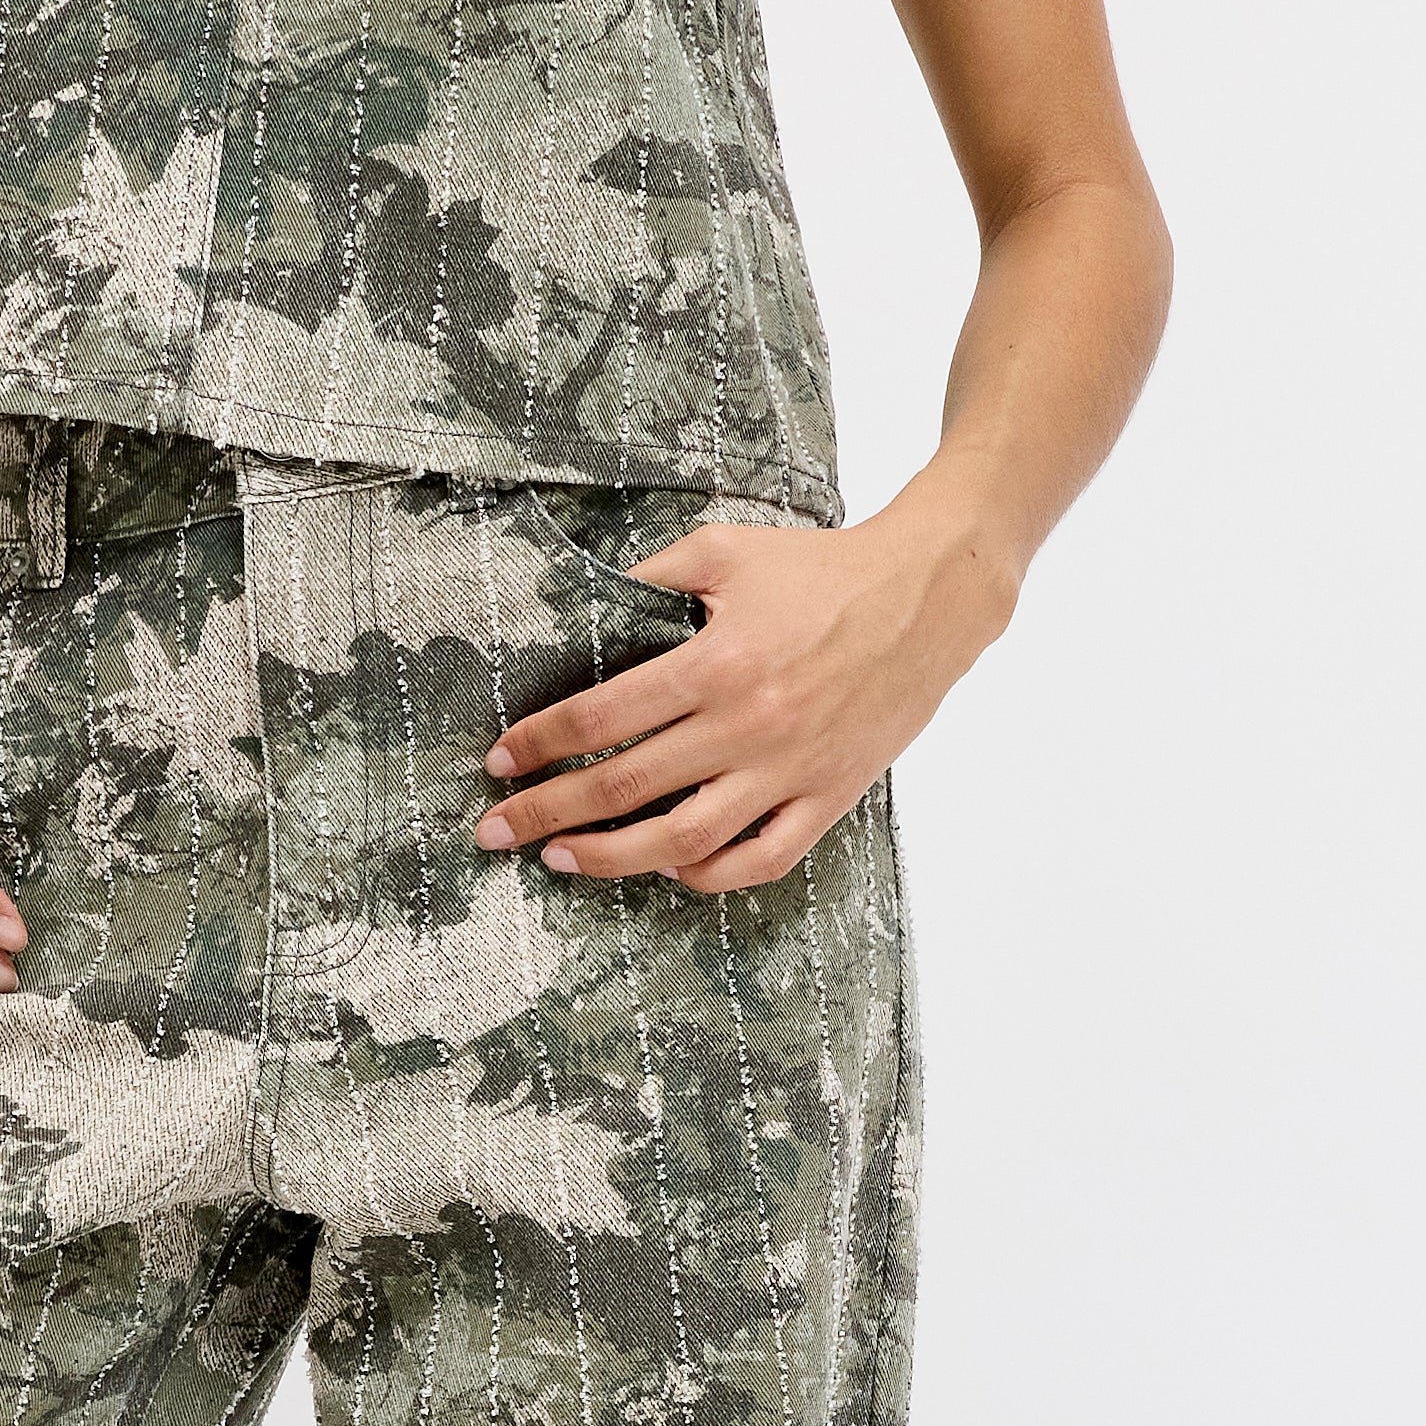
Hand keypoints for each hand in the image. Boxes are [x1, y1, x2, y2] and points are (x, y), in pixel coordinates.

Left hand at [473, 491, 1015, 893]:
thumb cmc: (821, 569)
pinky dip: (711, 875)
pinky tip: (671, 869)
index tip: (498, 762)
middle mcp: (749, 725)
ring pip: (684, 840)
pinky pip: (764, 858)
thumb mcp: (726, 550)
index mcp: (717, 661)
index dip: (539, 744)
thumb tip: (577, 605)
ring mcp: (791, 768)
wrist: (929, 596)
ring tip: (562, 860)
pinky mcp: (830, 795)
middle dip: (547, 813)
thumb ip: (650, 576)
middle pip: (625, 787)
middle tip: (496, 831)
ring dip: (611, 858)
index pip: (602, 717)